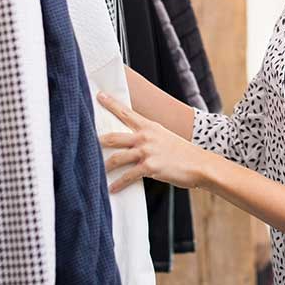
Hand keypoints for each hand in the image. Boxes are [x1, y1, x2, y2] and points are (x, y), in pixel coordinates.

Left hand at [97, 91, 214, 192]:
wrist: (199, 164)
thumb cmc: (182, 152)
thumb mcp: (164, 136)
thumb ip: (148, 136)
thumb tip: (132, 141)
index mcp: (149, 126)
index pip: (125, 112)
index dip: (110, 103)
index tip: (99, 96)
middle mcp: (145, 137)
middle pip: (113, 137)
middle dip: (98, 141)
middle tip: (85, 142)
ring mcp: (147, 152)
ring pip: (116, 158)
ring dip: (104, 166)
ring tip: (95, 171)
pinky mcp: (150, 168)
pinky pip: (127, 176)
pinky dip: (117, 184)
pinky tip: (111, 189)